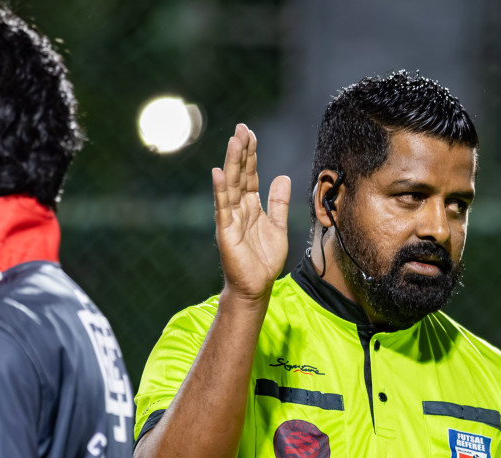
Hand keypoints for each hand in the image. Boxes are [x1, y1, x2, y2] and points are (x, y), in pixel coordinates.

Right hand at [212, 123, 289, 303]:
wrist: (257, 286)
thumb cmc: (264, 259)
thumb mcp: (278, 227)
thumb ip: (279, 203)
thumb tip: (282, 177)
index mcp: (251, 206)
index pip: (250, 175)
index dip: (251, 155)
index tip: (249, 133)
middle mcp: (238, 208)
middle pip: (239, 174)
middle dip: (241, 152)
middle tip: (241, 128)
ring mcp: (230, 218)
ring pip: (231, 185)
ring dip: (232, 163)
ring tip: (234, 141)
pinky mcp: (225, 231)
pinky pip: (222, 208)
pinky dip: (220, 190)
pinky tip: (218, 173)